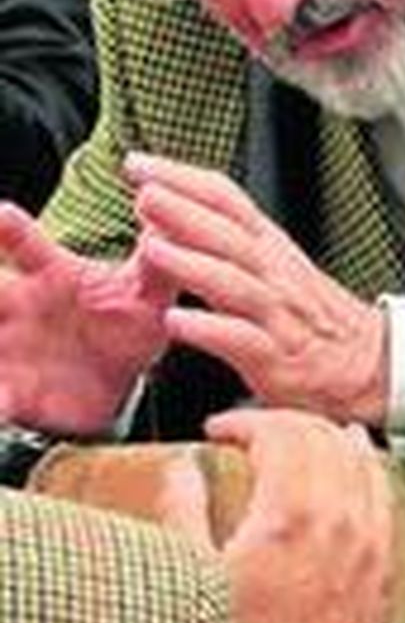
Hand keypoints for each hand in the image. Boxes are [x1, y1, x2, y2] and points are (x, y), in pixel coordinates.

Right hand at [0, 203, 169, 433]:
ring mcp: (9, 349)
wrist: (120, 380)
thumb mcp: (148, 292)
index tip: (3, 214)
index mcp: (49, 276)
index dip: (12, 230)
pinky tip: (2, 409)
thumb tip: (169, 213)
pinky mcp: (12, 393)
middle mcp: (17, 307)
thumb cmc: (127, 320)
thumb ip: (156, 260)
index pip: (25, 246)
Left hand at [128, 153, 390, 425]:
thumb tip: (171, 225)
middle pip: (230, 237)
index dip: (184, 179)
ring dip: (193, 264)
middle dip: (186, 211)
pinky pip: (244, 341)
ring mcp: (279, 318)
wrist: (374, 366)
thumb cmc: (318, 324)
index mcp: (272, 252)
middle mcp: (276, 278)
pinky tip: (178, 321)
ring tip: (151, 248)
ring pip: (235, 284)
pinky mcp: (280, 361)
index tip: (140, 165)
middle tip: (144, 192)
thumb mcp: (280, 271)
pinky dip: (210, 329)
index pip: (228, 203)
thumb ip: (230, 249)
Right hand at [157, 407, 395, 622]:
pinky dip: (366, 463)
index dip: (245, 422)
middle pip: (320, 437)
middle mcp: (339, 519)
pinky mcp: (382, 560)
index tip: (218, 431)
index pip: (280, 434)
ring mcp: (368, 539)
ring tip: (299, 430)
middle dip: (281, 422)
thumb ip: (184, 510)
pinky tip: (355, 454)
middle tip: (250, 431)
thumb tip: (184, 468)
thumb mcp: (195, 575)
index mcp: (290, 515)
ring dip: (324, 435)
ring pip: (359, 458)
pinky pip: (383, 492)